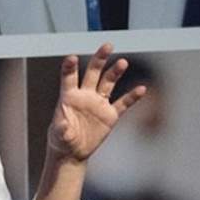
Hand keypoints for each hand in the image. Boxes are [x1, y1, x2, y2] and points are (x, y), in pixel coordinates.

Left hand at [46, 43, 145, 163]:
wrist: (72, 153)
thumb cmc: (60, 142)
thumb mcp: (58, 136)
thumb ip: (61, 129)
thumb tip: (62, 124)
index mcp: (69, 97)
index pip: (69, 78)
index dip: (70, 68)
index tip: (72, 58)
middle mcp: (85, 95)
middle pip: (93, 72)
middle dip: (100, 59)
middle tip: (107, 46)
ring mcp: (98, 103)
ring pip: (109, 83)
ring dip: (115, 72)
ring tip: (122, 63)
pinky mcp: (110, 115)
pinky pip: (123, 103)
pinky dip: (132, 97)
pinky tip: (141, 89)